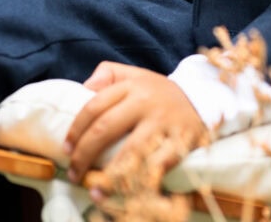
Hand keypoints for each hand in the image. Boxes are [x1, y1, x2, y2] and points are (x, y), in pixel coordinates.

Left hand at [63, 63, 204, 185]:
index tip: (66, 148)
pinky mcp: (181, 142)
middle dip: (84, 154)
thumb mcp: (136, 75)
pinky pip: (156, 167)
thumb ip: (108, 74)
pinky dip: (139, 183)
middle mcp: (146, 101)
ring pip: (130, 151)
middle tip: (74, 172)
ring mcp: (164, 123)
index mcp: (132, 85)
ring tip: (93, 189)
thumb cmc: (160, 93)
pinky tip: (125, 195)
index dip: (76, 129)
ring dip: (107, 174)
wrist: (203, 98)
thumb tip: (83, 87)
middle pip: (106, 128)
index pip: (95, 106)